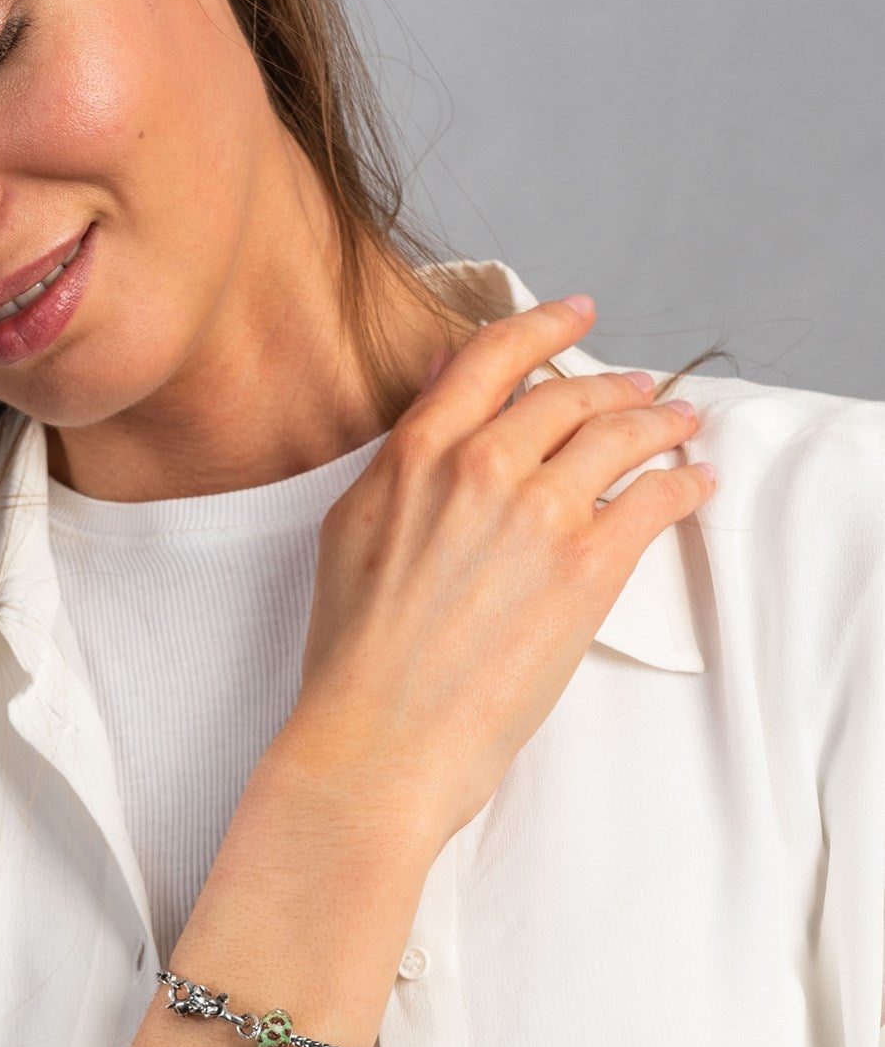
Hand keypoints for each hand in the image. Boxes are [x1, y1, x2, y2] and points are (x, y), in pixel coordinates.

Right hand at [277, 296, 712, 850]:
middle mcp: (481, 466)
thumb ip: (401, 452)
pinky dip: (683, 486)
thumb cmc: (353, 648)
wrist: (380, 734)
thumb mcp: (352, 527)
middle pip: (567, 394)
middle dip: (613, 383)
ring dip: (660, 422)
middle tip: (639, 386)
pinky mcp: (586, 568)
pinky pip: (655, 500)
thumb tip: (438, 384)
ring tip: (680, 425)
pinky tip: (694, 484)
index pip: (491, 357)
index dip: (542, 326)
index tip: (575, 312)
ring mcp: (538, 513)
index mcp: (417, 452)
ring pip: (619, 435)